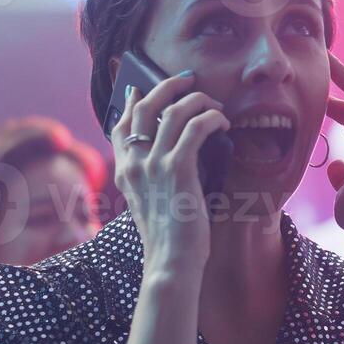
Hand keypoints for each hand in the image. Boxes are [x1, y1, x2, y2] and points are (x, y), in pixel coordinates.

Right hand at [110, 73, 229, 274]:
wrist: (170, 261)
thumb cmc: (168, 237)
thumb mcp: (149, 203)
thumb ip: (151, 177)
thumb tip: (172, 151)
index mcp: (124, 171)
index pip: (120, 125)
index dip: (131, 102)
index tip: (138, 89)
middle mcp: (133, 163)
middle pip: (145, 106)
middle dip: (167, 87)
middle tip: (187, 81)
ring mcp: (153, 164)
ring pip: (174, 111)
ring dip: (198, 101)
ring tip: (214, 104)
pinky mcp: (177, 168)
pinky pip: (196, 127)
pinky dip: (212, 118)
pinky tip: (223, 123)